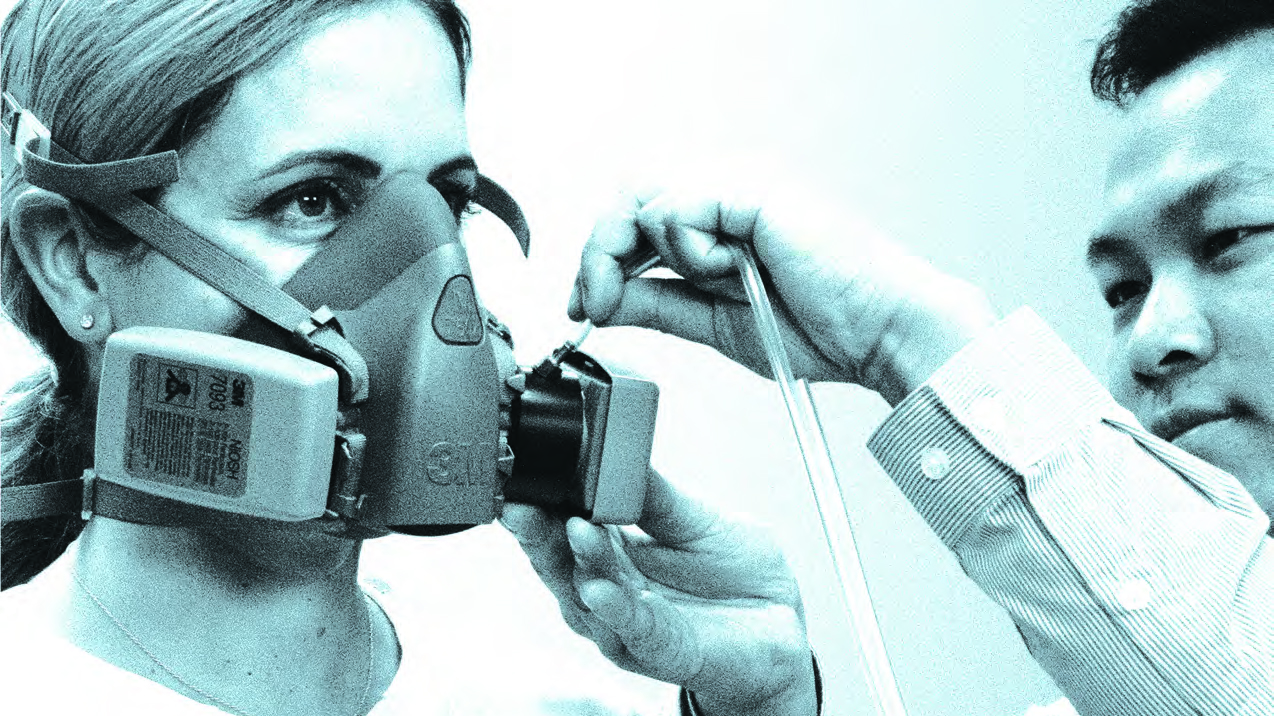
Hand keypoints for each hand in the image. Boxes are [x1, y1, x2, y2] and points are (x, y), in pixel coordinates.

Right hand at [501, 470, 816, 715]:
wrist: (781, 623)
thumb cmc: (737, 574)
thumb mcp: (698, 519)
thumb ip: (656, 496)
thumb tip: (621, 454)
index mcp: (615, 552)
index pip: (564, 526)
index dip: (542, 504)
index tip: (528, 474)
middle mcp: (613, 589)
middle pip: (563, 562)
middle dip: (540, 534)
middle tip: (525, 504)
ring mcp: (632, 623)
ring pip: (590, 597)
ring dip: (578, 565)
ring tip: (571, 531)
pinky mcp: (664, 649)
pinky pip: (635, 629)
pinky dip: (615, 610)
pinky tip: (601, 588)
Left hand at [569, 190, 999, 404]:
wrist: (879, 334)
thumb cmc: (822, 327)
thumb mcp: (713, 322)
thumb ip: (657, 304)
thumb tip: (601, 301)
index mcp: (721, 215)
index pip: (636, 216)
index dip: (599, 257)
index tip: (585, 305)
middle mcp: (728, 189)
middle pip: (628, 198)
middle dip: (600, 256)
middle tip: (594, 304)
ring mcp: (741, 183)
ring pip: (644, 199)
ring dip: (643, 256)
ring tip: (687, 288)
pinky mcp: (753, 188)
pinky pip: (679, 209)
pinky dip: (687, 251)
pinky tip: (726, 271)